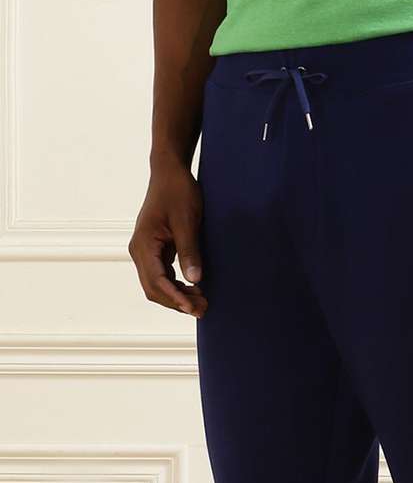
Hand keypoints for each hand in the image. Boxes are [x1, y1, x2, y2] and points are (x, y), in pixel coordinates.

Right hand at [129, 160, 206, 317]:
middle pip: (154, 288)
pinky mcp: (155, 251)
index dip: (174, 298)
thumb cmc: (178, 191)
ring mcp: (146, 252)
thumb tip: (195, 280)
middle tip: (203, 309)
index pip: (156, 280)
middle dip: (177, 302)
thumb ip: (190, 251)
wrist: (170, 172)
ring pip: (158, 285)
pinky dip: (177, 287)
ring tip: (202, 303)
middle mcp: (139, 250)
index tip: (192, 308)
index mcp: (144, 243)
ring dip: (178, 296)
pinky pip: (163, 276)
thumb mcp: (187, 221)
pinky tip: (194, 290)